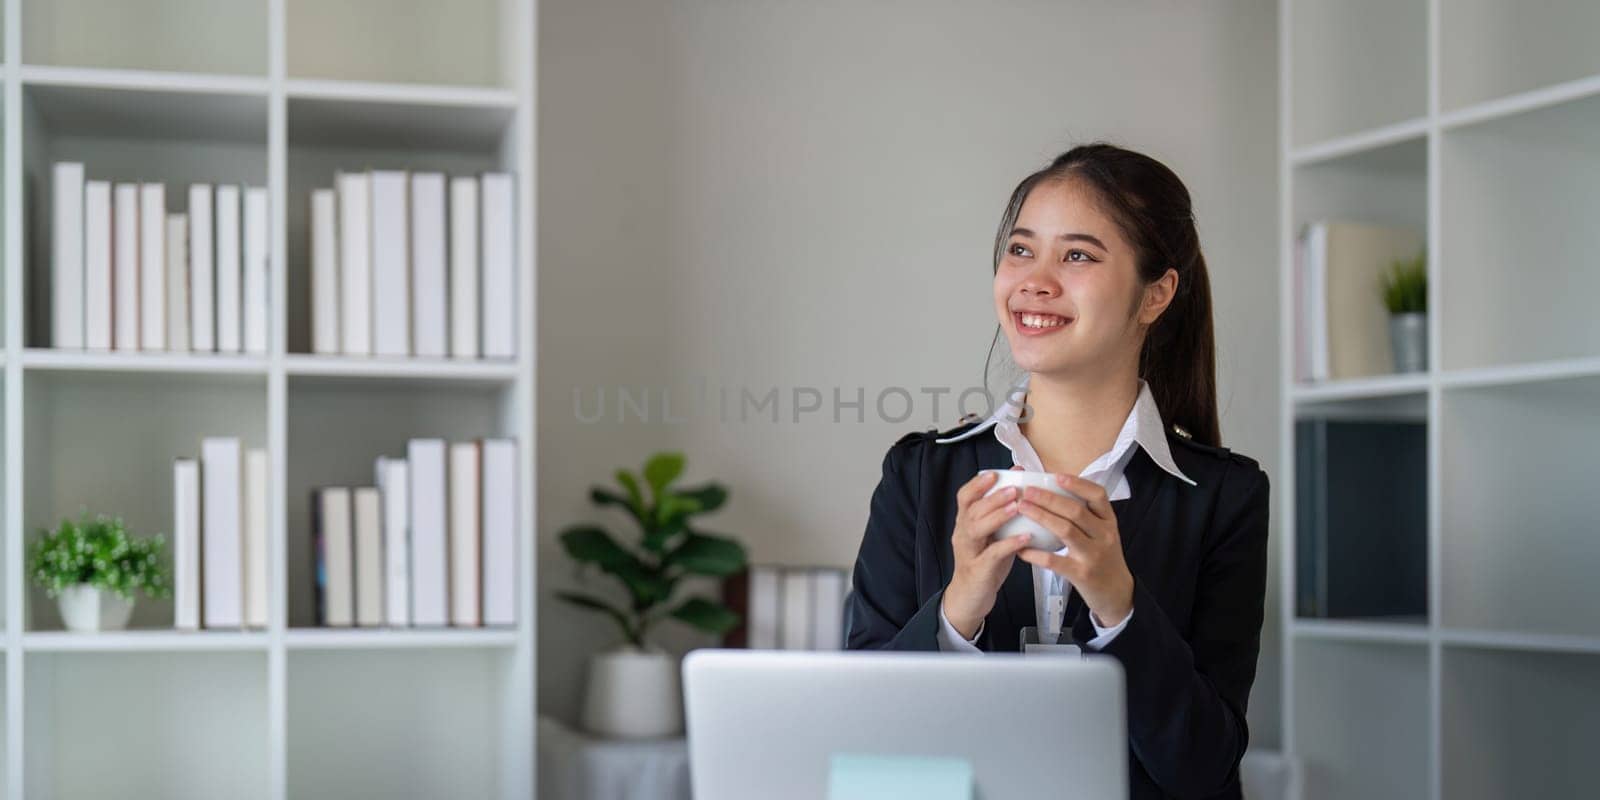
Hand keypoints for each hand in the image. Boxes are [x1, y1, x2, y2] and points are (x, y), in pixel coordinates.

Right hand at [941, 467, 1031, 638]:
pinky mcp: (979, 570)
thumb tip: (1018, 482)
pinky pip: (992, 555)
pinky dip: (1009, 544)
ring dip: (998, 516)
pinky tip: (1025, 538)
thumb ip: (1000, 512)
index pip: (964, 497)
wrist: (970, 597)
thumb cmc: (985, 562)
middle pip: (971, 510)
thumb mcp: (990, 535)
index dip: (977, 484)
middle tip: (1014, 488)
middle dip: (993, 497)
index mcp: (965, 523)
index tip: (995, 474)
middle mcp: (963, 535)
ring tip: (1017, 507)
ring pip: (977, 529)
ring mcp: (969, 552)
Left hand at [1015, 473, 1134, 626]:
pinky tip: (1021, 548)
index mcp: (1109, 522)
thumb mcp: (1104, 534)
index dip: (1077, 484)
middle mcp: (1104, 536)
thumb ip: (1087, 516)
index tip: (1056, 476)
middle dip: (1049, 498)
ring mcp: (1093, 555)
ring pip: (1065, 530)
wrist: (1117, 593)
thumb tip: (1055, 492)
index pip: (1098, 496)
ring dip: (1041, 516)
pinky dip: (1036, 553)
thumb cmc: (1104, 559)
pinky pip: (1054, 561)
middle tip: (1027, 491)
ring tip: (1022, 508)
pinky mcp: (1081, 574)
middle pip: (1076, 511)